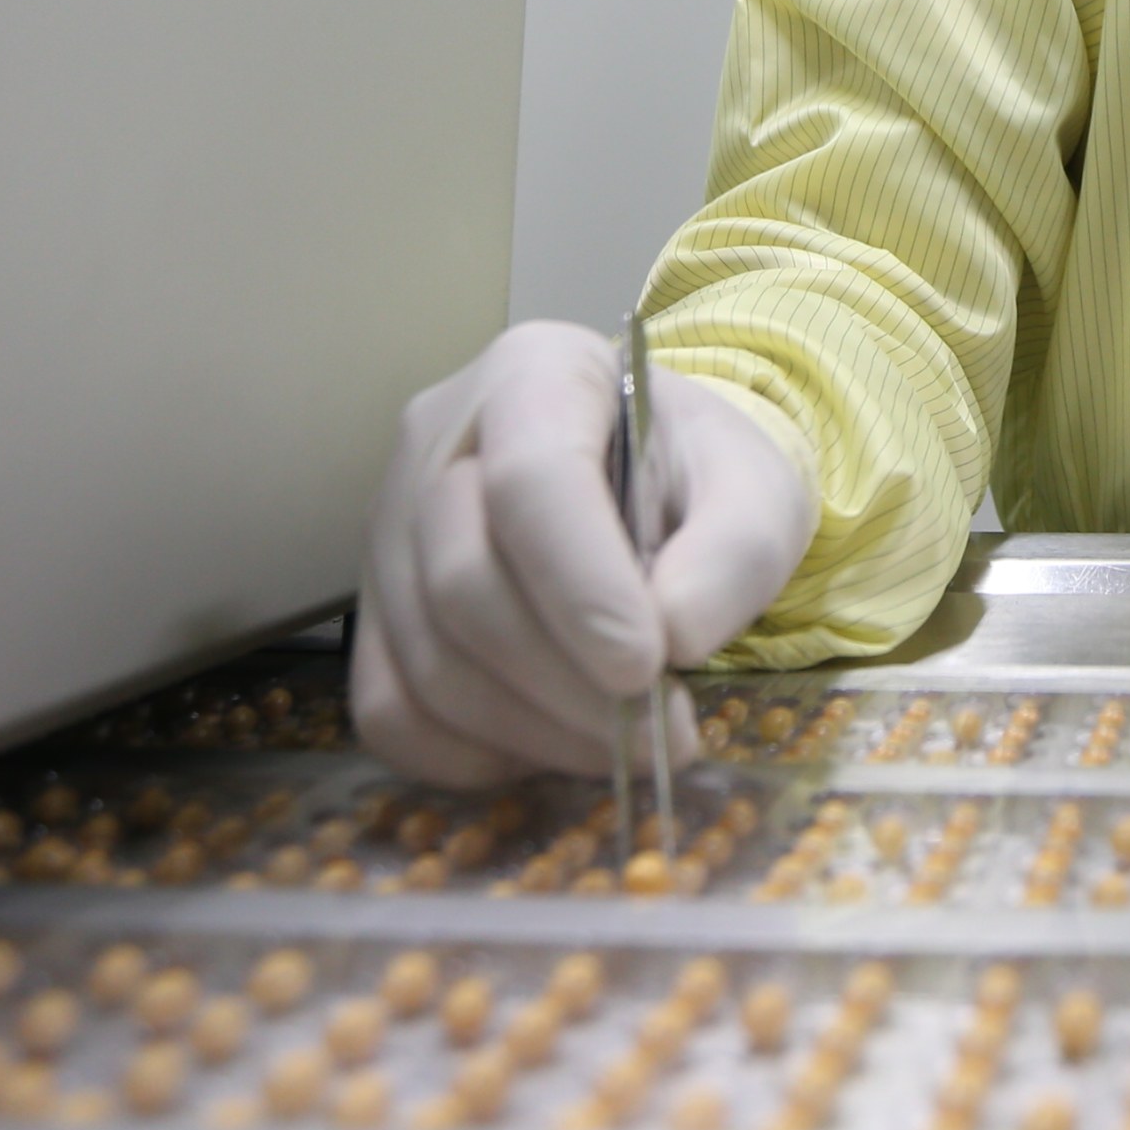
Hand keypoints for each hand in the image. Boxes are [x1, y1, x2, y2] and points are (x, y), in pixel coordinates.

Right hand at [351, 320, 818, 785]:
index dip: (582, 586)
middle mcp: (435, 442)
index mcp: (533, 374)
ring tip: (627, 747)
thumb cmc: (695, 476)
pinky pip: (390, 709)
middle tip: (659, 734)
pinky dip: (473, 755)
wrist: (650, 483)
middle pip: (465, 581)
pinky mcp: (375, 614)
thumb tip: (674, 637)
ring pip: (427, 658)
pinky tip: (554, 748)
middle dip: (567, 681)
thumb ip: (734, 551)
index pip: (530, 480)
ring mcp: (389, 530)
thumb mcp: (754, 490)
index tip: (647, 666)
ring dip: (534, 729)